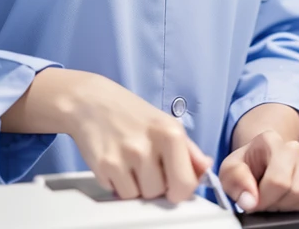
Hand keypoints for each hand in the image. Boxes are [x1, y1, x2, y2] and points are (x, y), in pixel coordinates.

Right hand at [65, 73, 211, 200]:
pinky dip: (118, 184)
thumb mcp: (166, 123)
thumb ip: (189, 150)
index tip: (174, 182)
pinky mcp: (103, 167)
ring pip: (138, 197)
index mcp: (170, 133)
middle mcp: (148, 145)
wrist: (91, 101)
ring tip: (131, 163)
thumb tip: (206, 169)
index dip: (180, 189)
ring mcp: (124, 157)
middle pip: (160, 193)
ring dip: (136, 186)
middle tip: (148, 167)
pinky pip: (118, 193)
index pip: (185, 184)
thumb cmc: (131, 112)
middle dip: (155, 186)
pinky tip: (117, 163)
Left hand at [219, 130, 298, 211]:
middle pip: (297, 189)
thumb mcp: (230, 171)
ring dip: (294, 205)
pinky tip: (293, 199)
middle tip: (267, 201)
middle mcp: (294, 147)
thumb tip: (250, 200)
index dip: (265, 199)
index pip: (278, 179)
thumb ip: (236, 181)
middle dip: (279, 203)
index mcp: (269, 141)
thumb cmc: (246, 166)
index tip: (255, 202)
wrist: (261, 161)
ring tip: (278, 199)